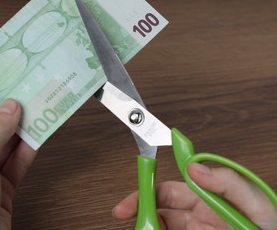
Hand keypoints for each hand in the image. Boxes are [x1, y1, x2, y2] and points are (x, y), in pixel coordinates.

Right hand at [113, 163, 276, 229]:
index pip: (169, 190)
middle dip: (141, 212)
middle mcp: (198, 214)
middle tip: (128, 220)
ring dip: (149, 226)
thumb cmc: (273, 224)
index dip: (146, 190)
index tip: (131, 198)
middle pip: (159, 211)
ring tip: (141, 229)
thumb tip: (193, 166)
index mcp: (207, 196)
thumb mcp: (254, 199)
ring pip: (162, 226)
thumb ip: (226, 181)